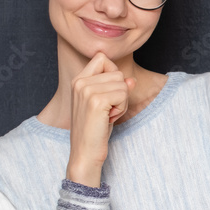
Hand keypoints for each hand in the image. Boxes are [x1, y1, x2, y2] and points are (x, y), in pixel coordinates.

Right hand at [66, 52, 136, 186]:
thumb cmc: (96, 129)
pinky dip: (122, 108)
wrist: (85, 152)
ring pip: (123, 84)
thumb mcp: (107, 105)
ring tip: (107, 115)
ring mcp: (86, 90)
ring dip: (122, 102)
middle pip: (117, 72)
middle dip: (120, 92)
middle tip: (107, 110)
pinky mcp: (96, 101)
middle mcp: (80, 82)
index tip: (107, 94)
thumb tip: (131, 80)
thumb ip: (117, 88)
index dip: (113, 74)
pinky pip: (124, 94)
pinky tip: (109, 119)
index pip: (102, 58)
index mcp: (78, 80)